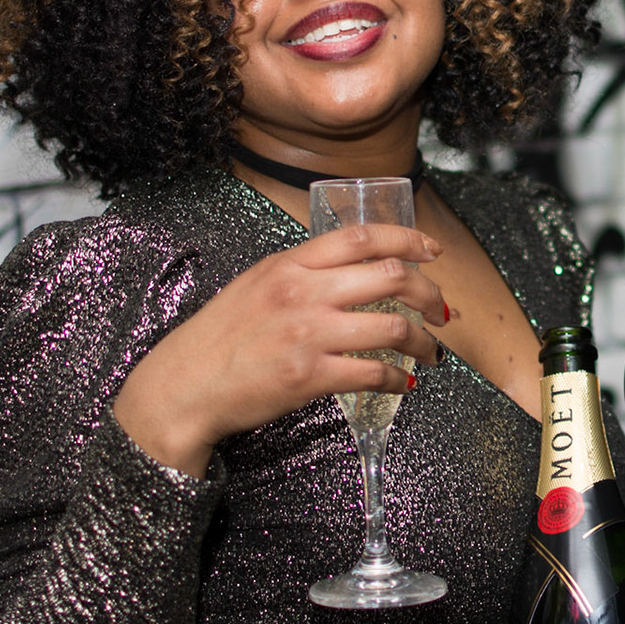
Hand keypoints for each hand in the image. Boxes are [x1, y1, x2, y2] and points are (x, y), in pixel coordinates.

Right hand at [113, 223, 445, 476]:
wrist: (184, 387)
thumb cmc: (219, 338)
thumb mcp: (256, 284)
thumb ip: (302, 270)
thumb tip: (353, 265)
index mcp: (290, 265)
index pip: (362, 236)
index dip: (408, 240)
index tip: (432, 251)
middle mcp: (302, 292)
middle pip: (391, 277)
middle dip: (429, 293)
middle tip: (441, 309)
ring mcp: (307, 334)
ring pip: (393, 326)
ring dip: (423, 341)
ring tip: (430, 352)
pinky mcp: (310, 376)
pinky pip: (374, 372)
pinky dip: (399, 378)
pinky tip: (403, 382)